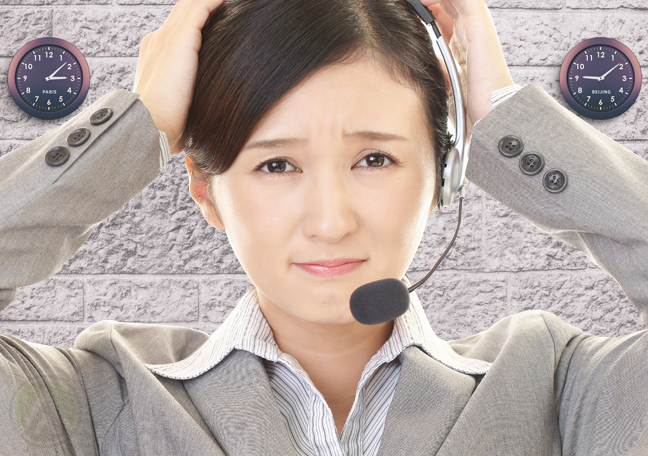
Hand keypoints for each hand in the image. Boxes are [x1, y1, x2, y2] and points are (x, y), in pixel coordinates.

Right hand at [133, 0, 224, 155]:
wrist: (149, 127)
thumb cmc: (165, 126)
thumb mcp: (179, 104)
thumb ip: (191, 95)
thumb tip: (208, 106)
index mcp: (157, 53)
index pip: (182, 26)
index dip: (201, 17)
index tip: (222, 16)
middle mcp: (159, 39)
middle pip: (186, 8)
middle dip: (206, 4)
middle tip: (231, 3)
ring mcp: (167, 36)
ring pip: (193, 3)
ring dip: (213, 1)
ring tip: (235, 0)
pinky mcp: (179, 38)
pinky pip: (201, 6)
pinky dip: (216, 1)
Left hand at [420, 0, 514, 131]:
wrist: (489, 112)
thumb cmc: (466, 105)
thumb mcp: (439, 82)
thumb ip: (431, 67)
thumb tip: (413, 60)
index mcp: (459, 42)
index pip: (442, 12)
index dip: (426, 7)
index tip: (406, 9)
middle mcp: (468, 30)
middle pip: (448, 1)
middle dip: (428, 1)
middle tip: (407, 3)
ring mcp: (474, 26)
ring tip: (415, 1)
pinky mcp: (478, 25)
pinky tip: (424, 1)